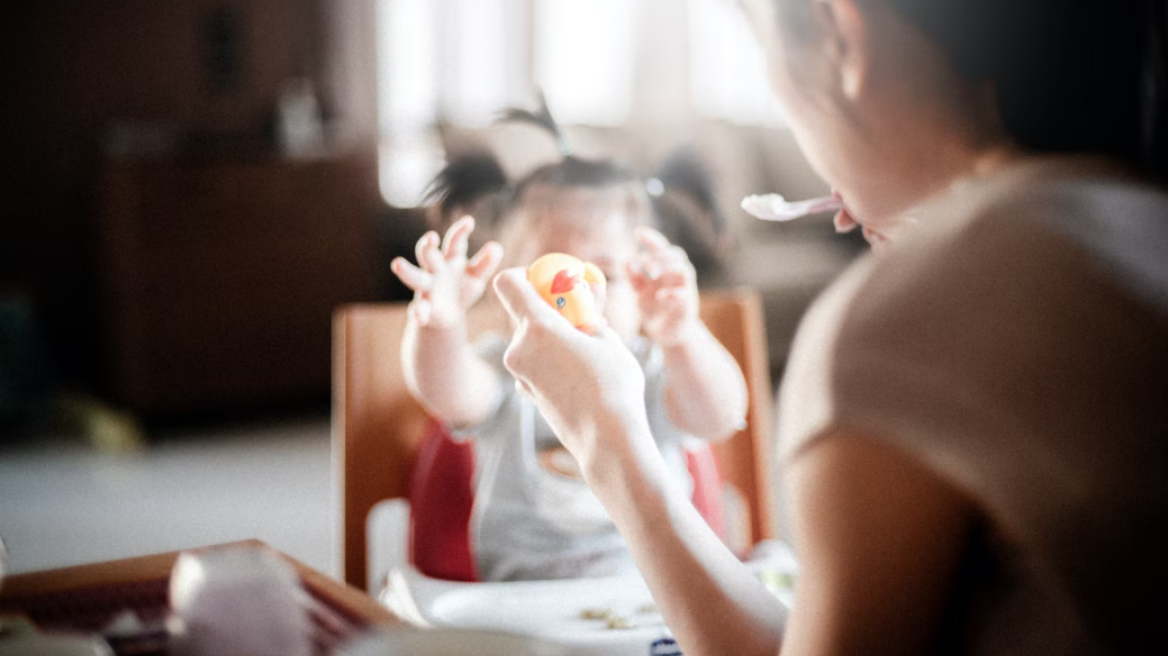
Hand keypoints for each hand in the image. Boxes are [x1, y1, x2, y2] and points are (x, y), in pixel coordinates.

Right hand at [391, 216, 503, 328]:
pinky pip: (418, 309)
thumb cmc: (462, 289)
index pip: (454, 242)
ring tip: (397, 263)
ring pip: (414, 277)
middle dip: (428, 246)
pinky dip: (418, 312)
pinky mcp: (423, 308)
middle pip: (428, 255)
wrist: (448, 316)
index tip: (469, 221)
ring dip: (407, 270)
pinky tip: (419, 316)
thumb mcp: (476, 277)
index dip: (460, 231)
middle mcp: (435, 270)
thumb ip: (485, 264)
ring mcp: (427, 288)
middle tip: (430, 237)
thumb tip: (497, 247)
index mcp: (450, 259)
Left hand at [493, 268, 650, 471]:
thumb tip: (585, 298)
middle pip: (522, 312)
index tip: (549, 282)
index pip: (508, 283)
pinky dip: (551, 358)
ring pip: (530, 339)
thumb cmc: (613, 386)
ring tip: (588, 347)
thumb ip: (589, 314)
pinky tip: (580, 372)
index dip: (525, 275)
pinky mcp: (526, 392)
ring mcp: (519, 374)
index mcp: (537, 328)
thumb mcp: (608, 339)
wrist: (607, 441)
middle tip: (580, 313)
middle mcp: (518, 349)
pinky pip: (534, 363)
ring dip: (553, 335)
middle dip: (549, 308)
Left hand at [627, 227, 699, 345]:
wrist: (668, 333)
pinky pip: (684, 295)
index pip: (662, 248)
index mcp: (666, 269)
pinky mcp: (688, 305)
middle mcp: (678, 276)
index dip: (652, 239)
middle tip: (645, 262)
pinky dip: (672, 293)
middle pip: (676, 255)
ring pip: (685, 270)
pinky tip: (659, 296)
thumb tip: (625, 260)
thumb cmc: (655, 309)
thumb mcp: (639, 292)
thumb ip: (633, 277)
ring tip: (652, 274)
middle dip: (660, 255)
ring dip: (668, 268)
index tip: (638, 232)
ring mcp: (686, 289)